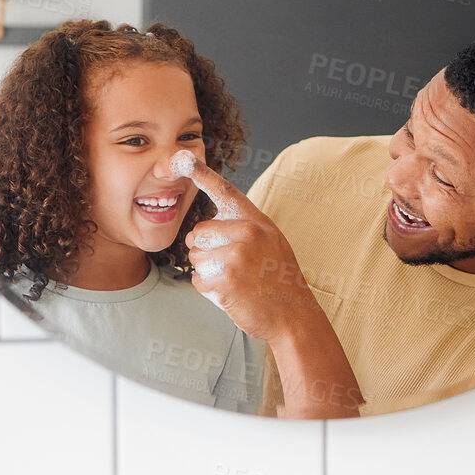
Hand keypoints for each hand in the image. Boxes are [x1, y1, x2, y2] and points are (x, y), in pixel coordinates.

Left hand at [177, 151, 312, 340]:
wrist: (294, 315)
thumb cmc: (279, 280)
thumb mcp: (271, 242)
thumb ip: (245, 228)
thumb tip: (208, 227)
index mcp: (255, 221)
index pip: (224, 191)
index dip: (201, 174)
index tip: (181, 159)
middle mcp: (246, 232)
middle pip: (197, 233)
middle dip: (204, 251)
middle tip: (229, 265)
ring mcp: (236, 256)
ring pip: (195, 258)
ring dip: (207, 273)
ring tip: (234, 279)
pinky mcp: (226, 280)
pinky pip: (198, 281)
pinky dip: (209, 291)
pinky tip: (231, 293)